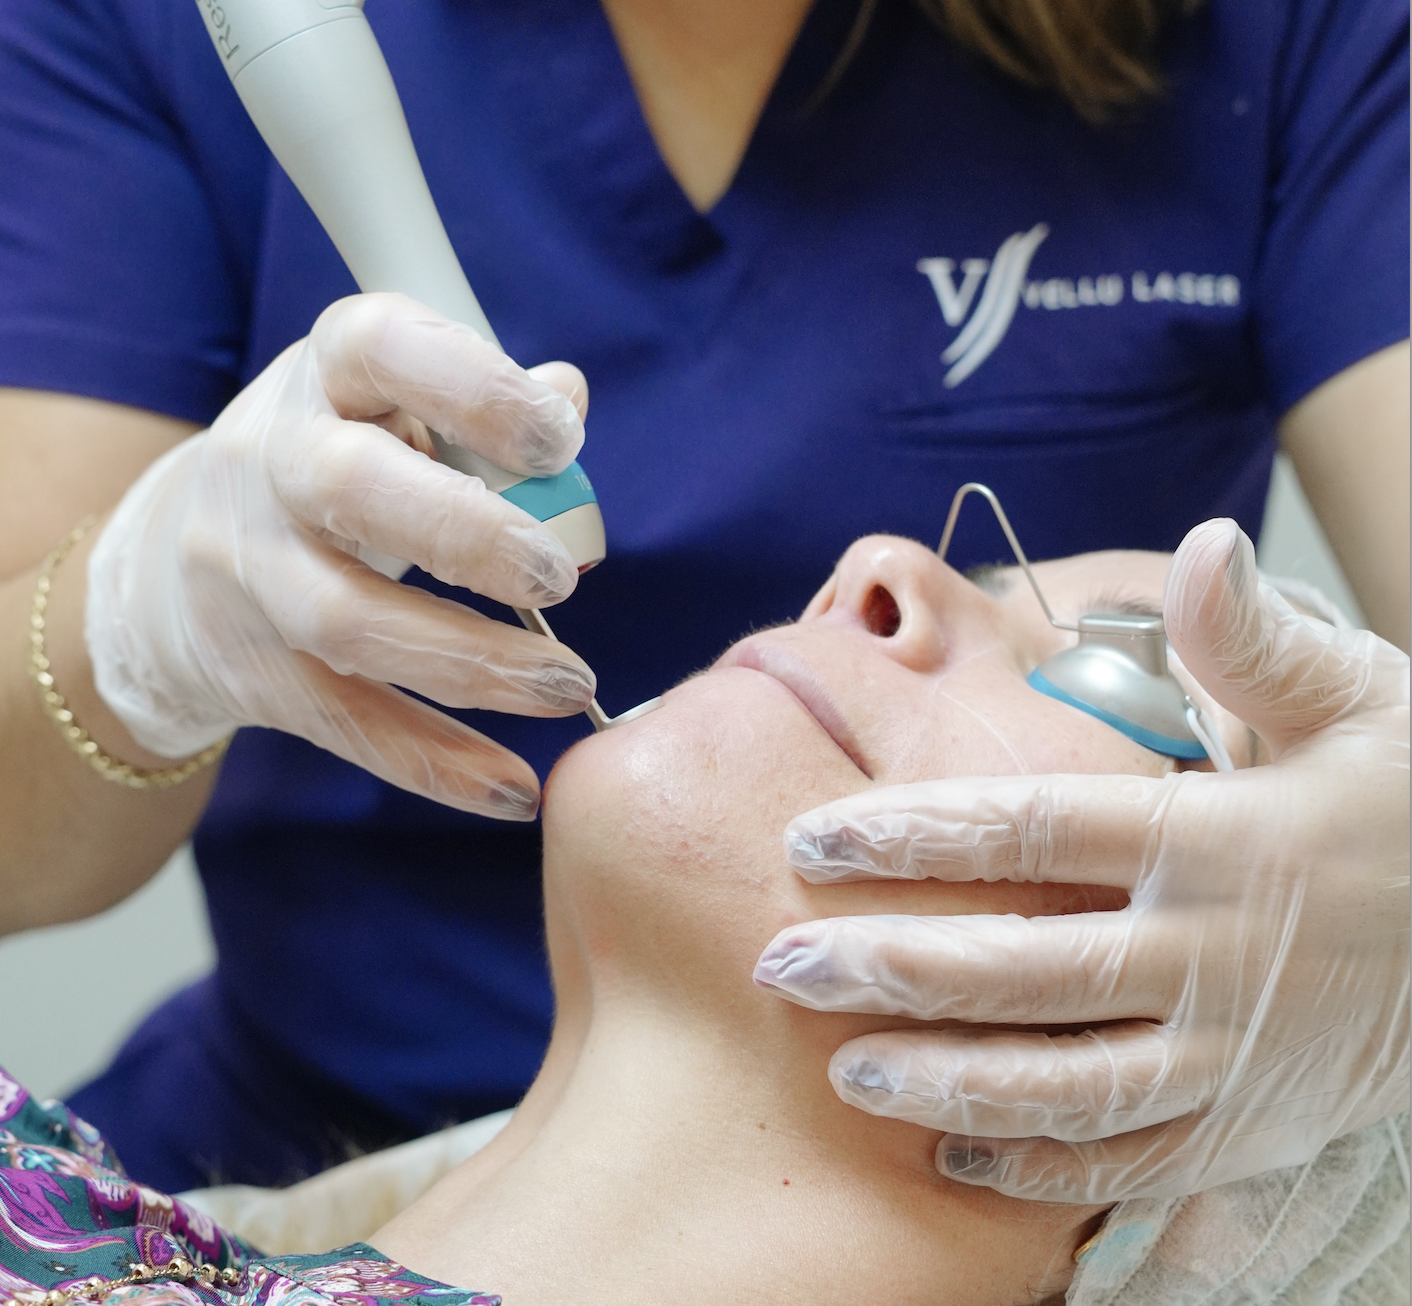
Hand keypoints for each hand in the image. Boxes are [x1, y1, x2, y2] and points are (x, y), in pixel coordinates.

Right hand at [86, 293, 595, 817]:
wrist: (178, 562)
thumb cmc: (334, 468)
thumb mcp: (389, 409)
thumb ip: (479, 408)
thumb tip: (567, 396)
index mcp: (324, 377)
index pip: (381, 347)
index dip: (472, 387)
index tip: (558, 436)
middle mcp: (269, 463)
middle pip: (352, 488)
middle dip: (467, 534)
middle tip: (557, 576)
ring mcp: (249, 573)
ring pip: (349, 622)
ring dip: (472, 662)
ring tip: (568, 684)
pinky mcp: (254, 671)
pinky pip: (348, 723)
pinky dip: (435, 764)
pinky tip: (513, 788)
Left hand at [757, 518, 1409, 1200]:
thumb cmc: (1410, 804)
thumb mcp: (1361, 707)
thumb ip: (1258, 644)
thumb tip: (1201, 547)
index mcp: (1220, 839)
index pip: (1038, 830)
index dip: (915, 833)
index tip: (811, 839)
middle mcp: (1215, 952)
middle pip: (1027, 967)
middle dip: (894, 968)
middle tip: (784, 969)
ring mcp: (1234, 1053)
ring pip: (1070, 1086)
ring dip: (951, 1084)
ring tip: (847, 1072)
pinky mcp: (1254, 1124)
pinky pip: (1137, 1161)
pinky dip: (1045, 1167)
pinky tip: (956, 1156)